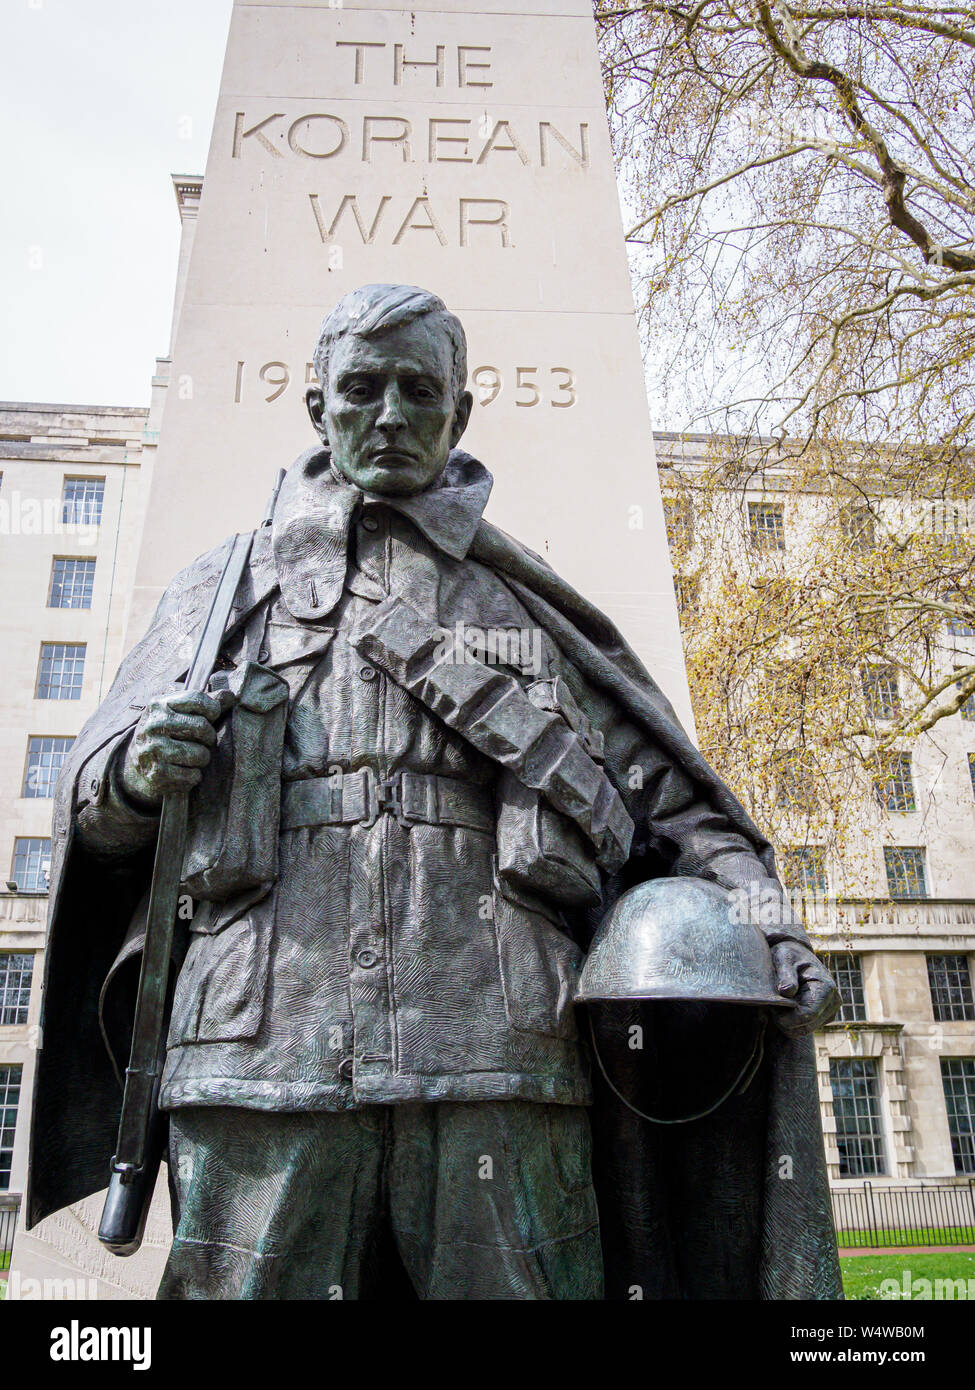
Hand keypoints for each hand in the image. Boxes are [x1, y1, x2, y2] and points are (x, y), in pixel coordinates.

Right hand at [120, 689, 233, 809]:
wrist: (136, 762)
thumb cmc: (166, 733)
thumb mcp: (178, 711)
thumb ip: (205, 702)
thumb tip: (231, 696)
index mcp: (159, 704)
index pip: (198, 699)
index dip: (212, 709)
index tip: (211, 717)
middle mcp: (153, 725)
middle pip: (201, 727)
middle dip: (209, 736)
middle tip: (203, 740)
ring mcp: (153, 750)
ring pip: (200, 754)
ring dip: (203, 758)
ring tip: (193, 756)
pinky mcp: (157, 774)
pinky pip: (193, 775)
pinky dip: (194, 776)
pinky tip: (185, 770)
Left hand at [770, 940, 840, 1036]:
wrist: (796, 954)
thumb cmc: (788, 954)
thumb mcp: (783, 958)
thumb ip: (786, 975)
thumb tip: (788, 992)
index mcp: (826, 987)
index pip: (807, 1016)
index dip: (786, 1018)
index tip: (772, 1008)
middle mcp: (833, 1001)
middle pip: (805, 1027)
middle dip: (785, 1020)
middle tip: (773, 1003)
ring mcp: (830, 1010)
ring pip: (804, 1030)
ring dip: (788, 1021)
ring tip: (779, 1002)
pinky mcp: (824, 1016)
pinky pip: (804, 1028)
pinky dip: (792, 1021)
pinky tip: (786, 1005)